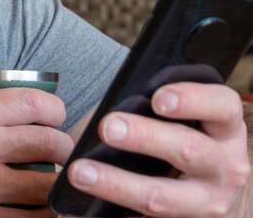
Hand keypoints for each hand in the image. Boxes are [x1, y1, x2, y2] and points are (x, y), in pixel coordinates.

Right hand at [0, 87, 73, 217]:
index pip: (35, 105)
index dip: (54, 108)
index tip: (54, 115)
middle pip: (50, 145)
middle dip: (61, 144)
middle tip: (57, 147)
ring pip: (46, 186)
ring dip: (55, 180)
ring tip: (51, 176)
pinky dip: (39, 212)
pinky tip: (38, 205)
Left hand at [66, 82, 249, 217]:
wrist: (209, 190)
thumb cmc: (183, 138)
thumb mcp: (186, 119)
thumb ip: (154, 108)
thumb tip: (110, 106)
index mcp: (225, 129)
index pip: (221, 107)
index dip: (191, 100)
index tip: (158, 99)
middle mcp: (225, 166)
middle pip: (188, 149)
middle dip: (144, 137)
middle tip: (107, 127)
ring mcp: (206, 202)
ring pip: (162, 197)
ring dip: (117, 184)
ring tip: (80, 171)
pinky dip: (111, 217)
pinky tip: (82, 212)